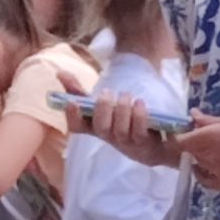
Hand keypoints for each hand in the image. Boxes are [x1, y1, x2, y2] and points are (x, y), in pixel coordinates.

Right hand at [58, 72, 181, 169]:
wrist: (159, 142)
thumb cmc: (126, 121)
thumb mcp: (105, 105)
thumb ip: (81, 92)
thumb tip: (60, 73)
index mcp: (97, 128)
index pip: (77, 128)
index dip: (71, 117)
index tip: (70, 102)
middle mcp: (111, 138)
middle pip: (100, 129)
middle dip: (102, 109)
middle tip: (106, 93)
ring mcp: (128, 144)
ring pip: (120, 131)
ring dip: (121, 110)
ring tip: (125, 95)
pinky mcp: (146, 146)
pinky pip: (140, 132)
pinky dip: (139, 116)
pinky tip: (139, 103)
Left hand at [176, 115, 219, 190]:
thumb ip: (210, 120)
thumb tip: (192, 115)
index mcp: (208, 138)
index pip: (177, 140)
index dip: (175, 135)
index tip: (179, 129)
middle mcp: (207, 157)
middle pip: (187, 151)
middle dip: (190, 142)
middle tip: (201, 134)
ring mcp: (215, 173)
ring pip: (197, 163)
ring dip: (198, 155)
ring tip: (212, 148)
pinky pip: (205, 180)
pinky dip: (202, 172)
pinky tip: (208, 166)